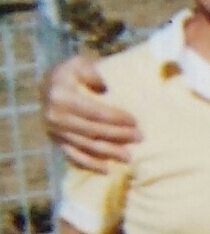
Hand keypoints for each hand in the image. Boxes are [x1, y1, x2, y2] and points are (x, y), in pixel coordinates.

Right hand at [42, 53, 140, 169]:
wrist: (47, 87)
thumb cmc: (70, 74)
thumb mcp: (79, 64)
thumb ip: (93, 72)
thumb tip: (107, 87)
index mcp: (60, 95)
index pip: (93, 111)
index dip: (115, 117)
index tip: (135, 121)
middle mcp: (54, 116)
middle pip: (92, 130)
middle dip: (118, 136)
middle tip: (139, 138)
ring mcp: (54, 131)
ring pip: (86, 146)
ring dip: (109, 153)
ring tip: (128, 157)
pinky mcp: (56, 142)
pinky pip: (74, 157)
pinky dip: (90, 164)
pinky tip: (107, 169)